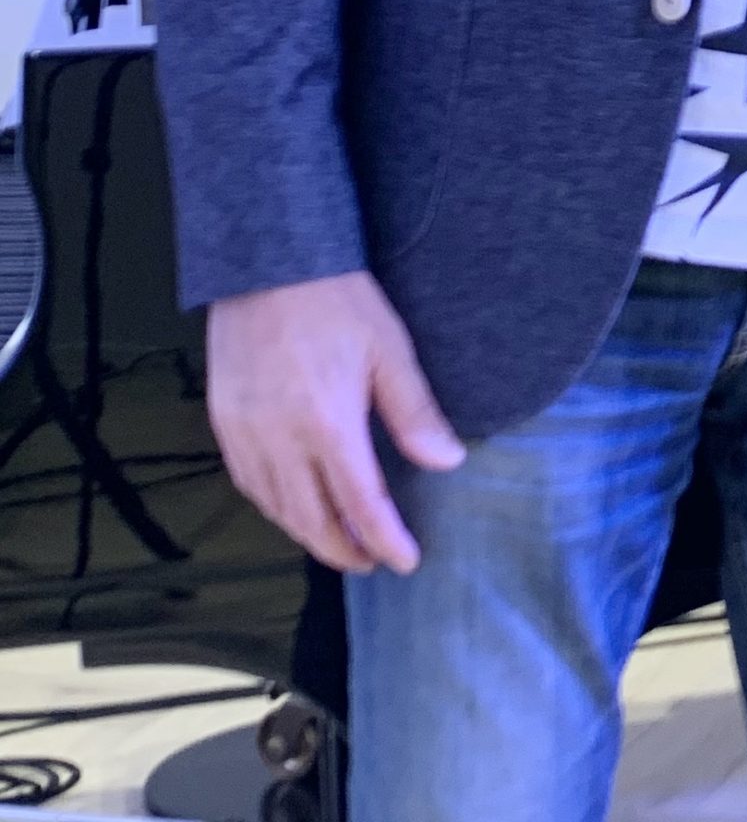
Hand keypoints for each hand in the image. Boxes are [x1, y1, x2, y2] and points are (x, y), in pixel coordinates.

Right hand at [207, 271, 465, 574]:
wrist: (269, 260)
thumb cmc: (337, 299)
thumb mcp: (390, 348)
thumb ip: (415, 413)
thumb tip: (448, 462)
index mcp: (328, 423)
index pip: (361, 504)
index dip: (385, 540)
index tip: (406, 561)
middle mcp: (280, 439)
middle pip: (313, 520)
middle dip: (345, 549)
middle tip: (373, 561)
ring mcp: (245, 434)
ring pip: (277, 509)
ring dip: (309, 534)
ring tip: (340, 541)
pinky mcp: (223, 422)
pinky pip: (249, 485)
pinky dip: (275, 508)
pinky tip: (295, 507)